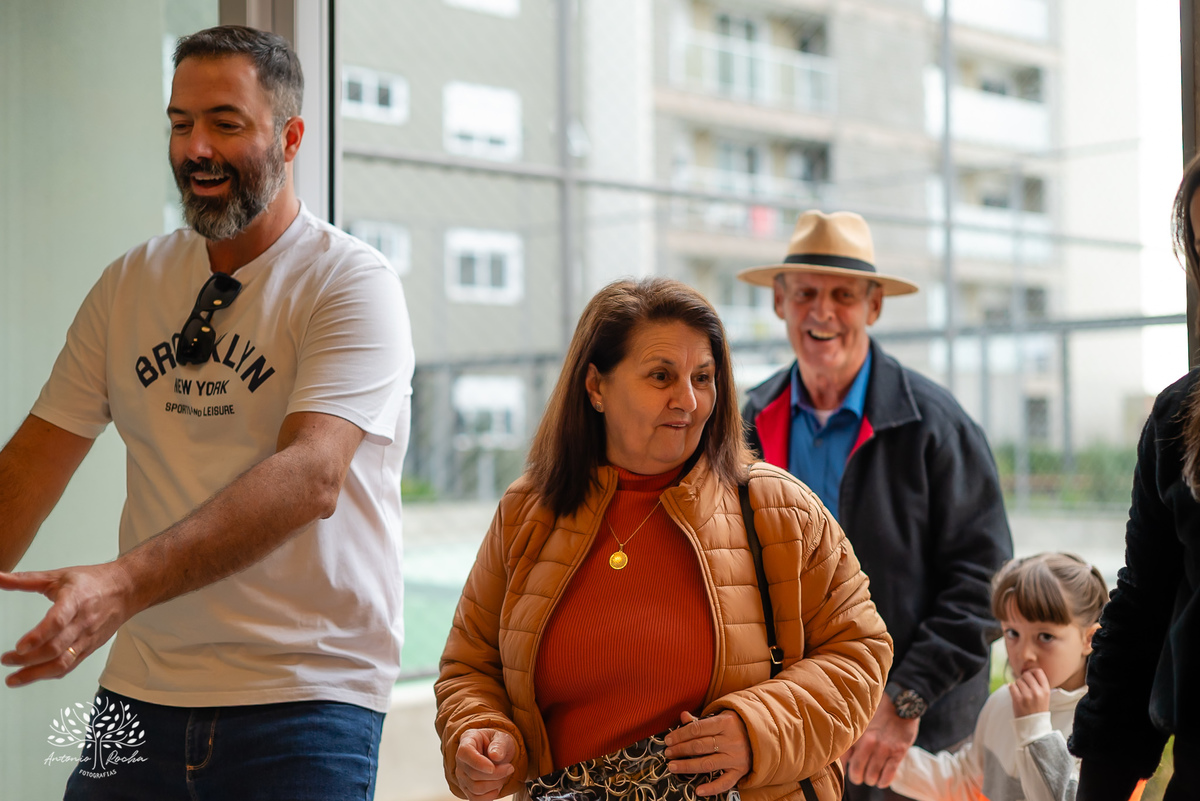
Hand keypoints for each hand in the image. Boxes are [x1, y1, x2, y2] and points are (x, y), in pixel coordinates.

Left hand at [0, 563, 134, 687]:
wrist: (126, 590)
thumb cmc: (93, 582)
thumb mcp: (59, 576)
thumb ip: (26, 579)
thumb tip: (0, 578)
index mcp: (76, 600)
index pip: (58, 621)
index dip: (38, 636)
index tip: (19, 646)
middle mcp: (83, 622)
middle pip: (56, 648)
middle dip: (28, 659)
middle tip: (7, 659)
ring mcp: (87, 638)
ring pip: (63, 663)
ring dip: (36, 674)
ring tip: (14, 678)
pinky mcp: (89, 648)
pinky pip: (69, 666)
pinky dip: (50, 674)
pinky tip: (34, 675)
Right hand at [454, 728, 516, 800]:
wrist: (496, 753)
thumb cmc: (497, 744)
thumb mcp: (502, 738)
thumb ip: (499, 744)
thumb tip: (495, 756)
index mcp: (467, 740)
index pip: (465, 753)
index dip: (478, 763)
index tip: (492, 768)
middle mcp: (461, 760)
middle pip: (473, 774)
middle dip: (496, 774)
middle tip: (510, 768)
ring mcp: (462, 776)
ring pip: (475, 788)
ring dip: (495, 784)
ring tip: (504, 775)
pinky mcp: (467, 789)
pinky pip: (475, 799)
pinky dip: (490, 795)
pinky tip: (497, 786)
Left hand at [664, 710, 751, 796]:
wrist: (762, 735)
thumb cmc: (736, 725)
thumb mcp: (721, 717)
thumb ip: (701, 720)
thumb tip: (683, 716)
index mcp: (725, 723)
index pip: (697, 729)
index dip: (680, 735)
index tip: (668, 740)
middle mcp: (731, 740)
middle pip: (700, 746)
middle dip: (680, 750)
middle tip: (668, 753)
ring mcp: (736, 757)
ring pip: (708, 763)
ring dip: (688, 766)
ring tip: (673, 766)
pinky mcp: (740, 771)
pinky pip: (725, 782)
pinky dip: (711, 788)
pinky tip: (697, 790)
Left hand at [842, 695, 918, 787]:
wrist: (901, 703)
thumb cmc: (879, 713)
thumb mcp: (861, 722)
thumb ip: (852, 739)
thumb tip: (844, 760)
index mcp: (857, 734)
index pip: (844, 759)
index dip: (846, 768)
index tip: (850, 770)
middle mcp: (868, 742)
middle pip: (857, 771)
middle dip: (858, 778)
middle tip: (860, 777)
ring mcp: (884, 748)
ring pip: (872, 776)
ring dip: (871, 780)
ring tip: (872, 777)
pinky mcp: (898, 752)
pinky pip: (888, 775)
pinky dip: (883, 781)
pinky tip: (882, 781)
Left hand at [1010, 668, 1050, 717]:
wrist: (1034, 725)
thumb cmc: (1037, 709)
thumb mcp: (1044, 696)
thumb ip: (1038, 684)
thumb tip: (1027, 671)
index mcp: (1046, 690)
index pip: (1038, 671)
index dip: (1032, 672)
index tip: (1029, 676)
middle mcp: (1038, 692)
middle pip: (1026, 674)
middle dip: (1023, 679)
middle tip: (1024, 687)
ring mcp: (1027, 696)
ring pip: (1018, 680)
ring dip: (1017, 685)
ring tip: (1021, 693)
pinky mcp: (1018, 700)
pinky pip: (1011, 686)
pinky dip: (1011, 688)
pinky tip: (1015, 694)